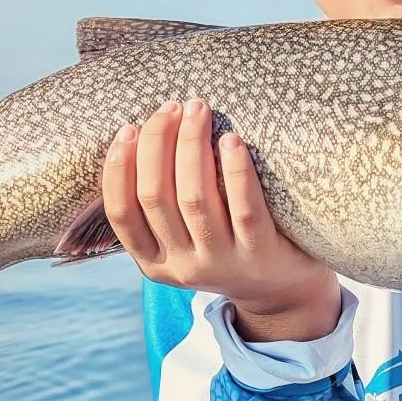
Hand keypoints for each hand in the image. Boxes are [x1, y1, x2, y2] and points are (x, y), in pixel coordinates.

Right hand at [104, 100, 341, 342]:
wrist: (282, 293)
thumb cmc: (226, 246)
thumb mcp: (183, 240)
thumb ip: (161, 208)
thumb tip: (140, 136)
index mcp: (154, 262)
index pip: (121, 213)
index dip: (119, 168)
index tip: (129, 129)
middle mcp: (183, 266)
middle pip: (155, 197)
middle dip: (158, 143)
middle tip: (172, 107)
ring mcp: (222, 263)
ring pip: (194, 199)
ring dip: (192, 146)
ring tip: (198, 110)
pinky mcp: (260, 255)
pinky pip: (244, 208)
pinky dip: (235, 171)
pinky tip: (231, 140)